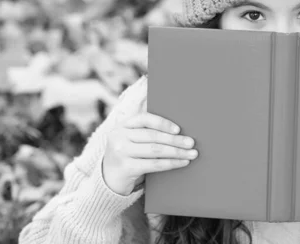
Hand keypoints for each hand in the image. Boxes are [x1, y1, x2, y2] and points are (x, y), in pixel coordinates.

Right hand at [102, 78, 198, 195]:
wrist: (107, 181)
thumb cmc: (128, 157)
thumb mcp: (131, 141)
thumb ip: (146, 133)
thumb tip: (178, 129)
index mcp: (122, 126)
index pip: (144, 118)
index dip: (162, 122)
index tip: (178, 129)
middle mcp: (118, 137)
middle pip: (152, 136)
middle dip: (175, 139)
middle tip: (192, 142)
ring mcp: (120, 152)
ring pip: (155, 150)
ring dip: (177, 152)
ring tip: (191, 153)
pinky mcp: (126, 168)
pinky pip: (154, 164)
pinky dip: (171, 163)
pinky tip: (182, 162)